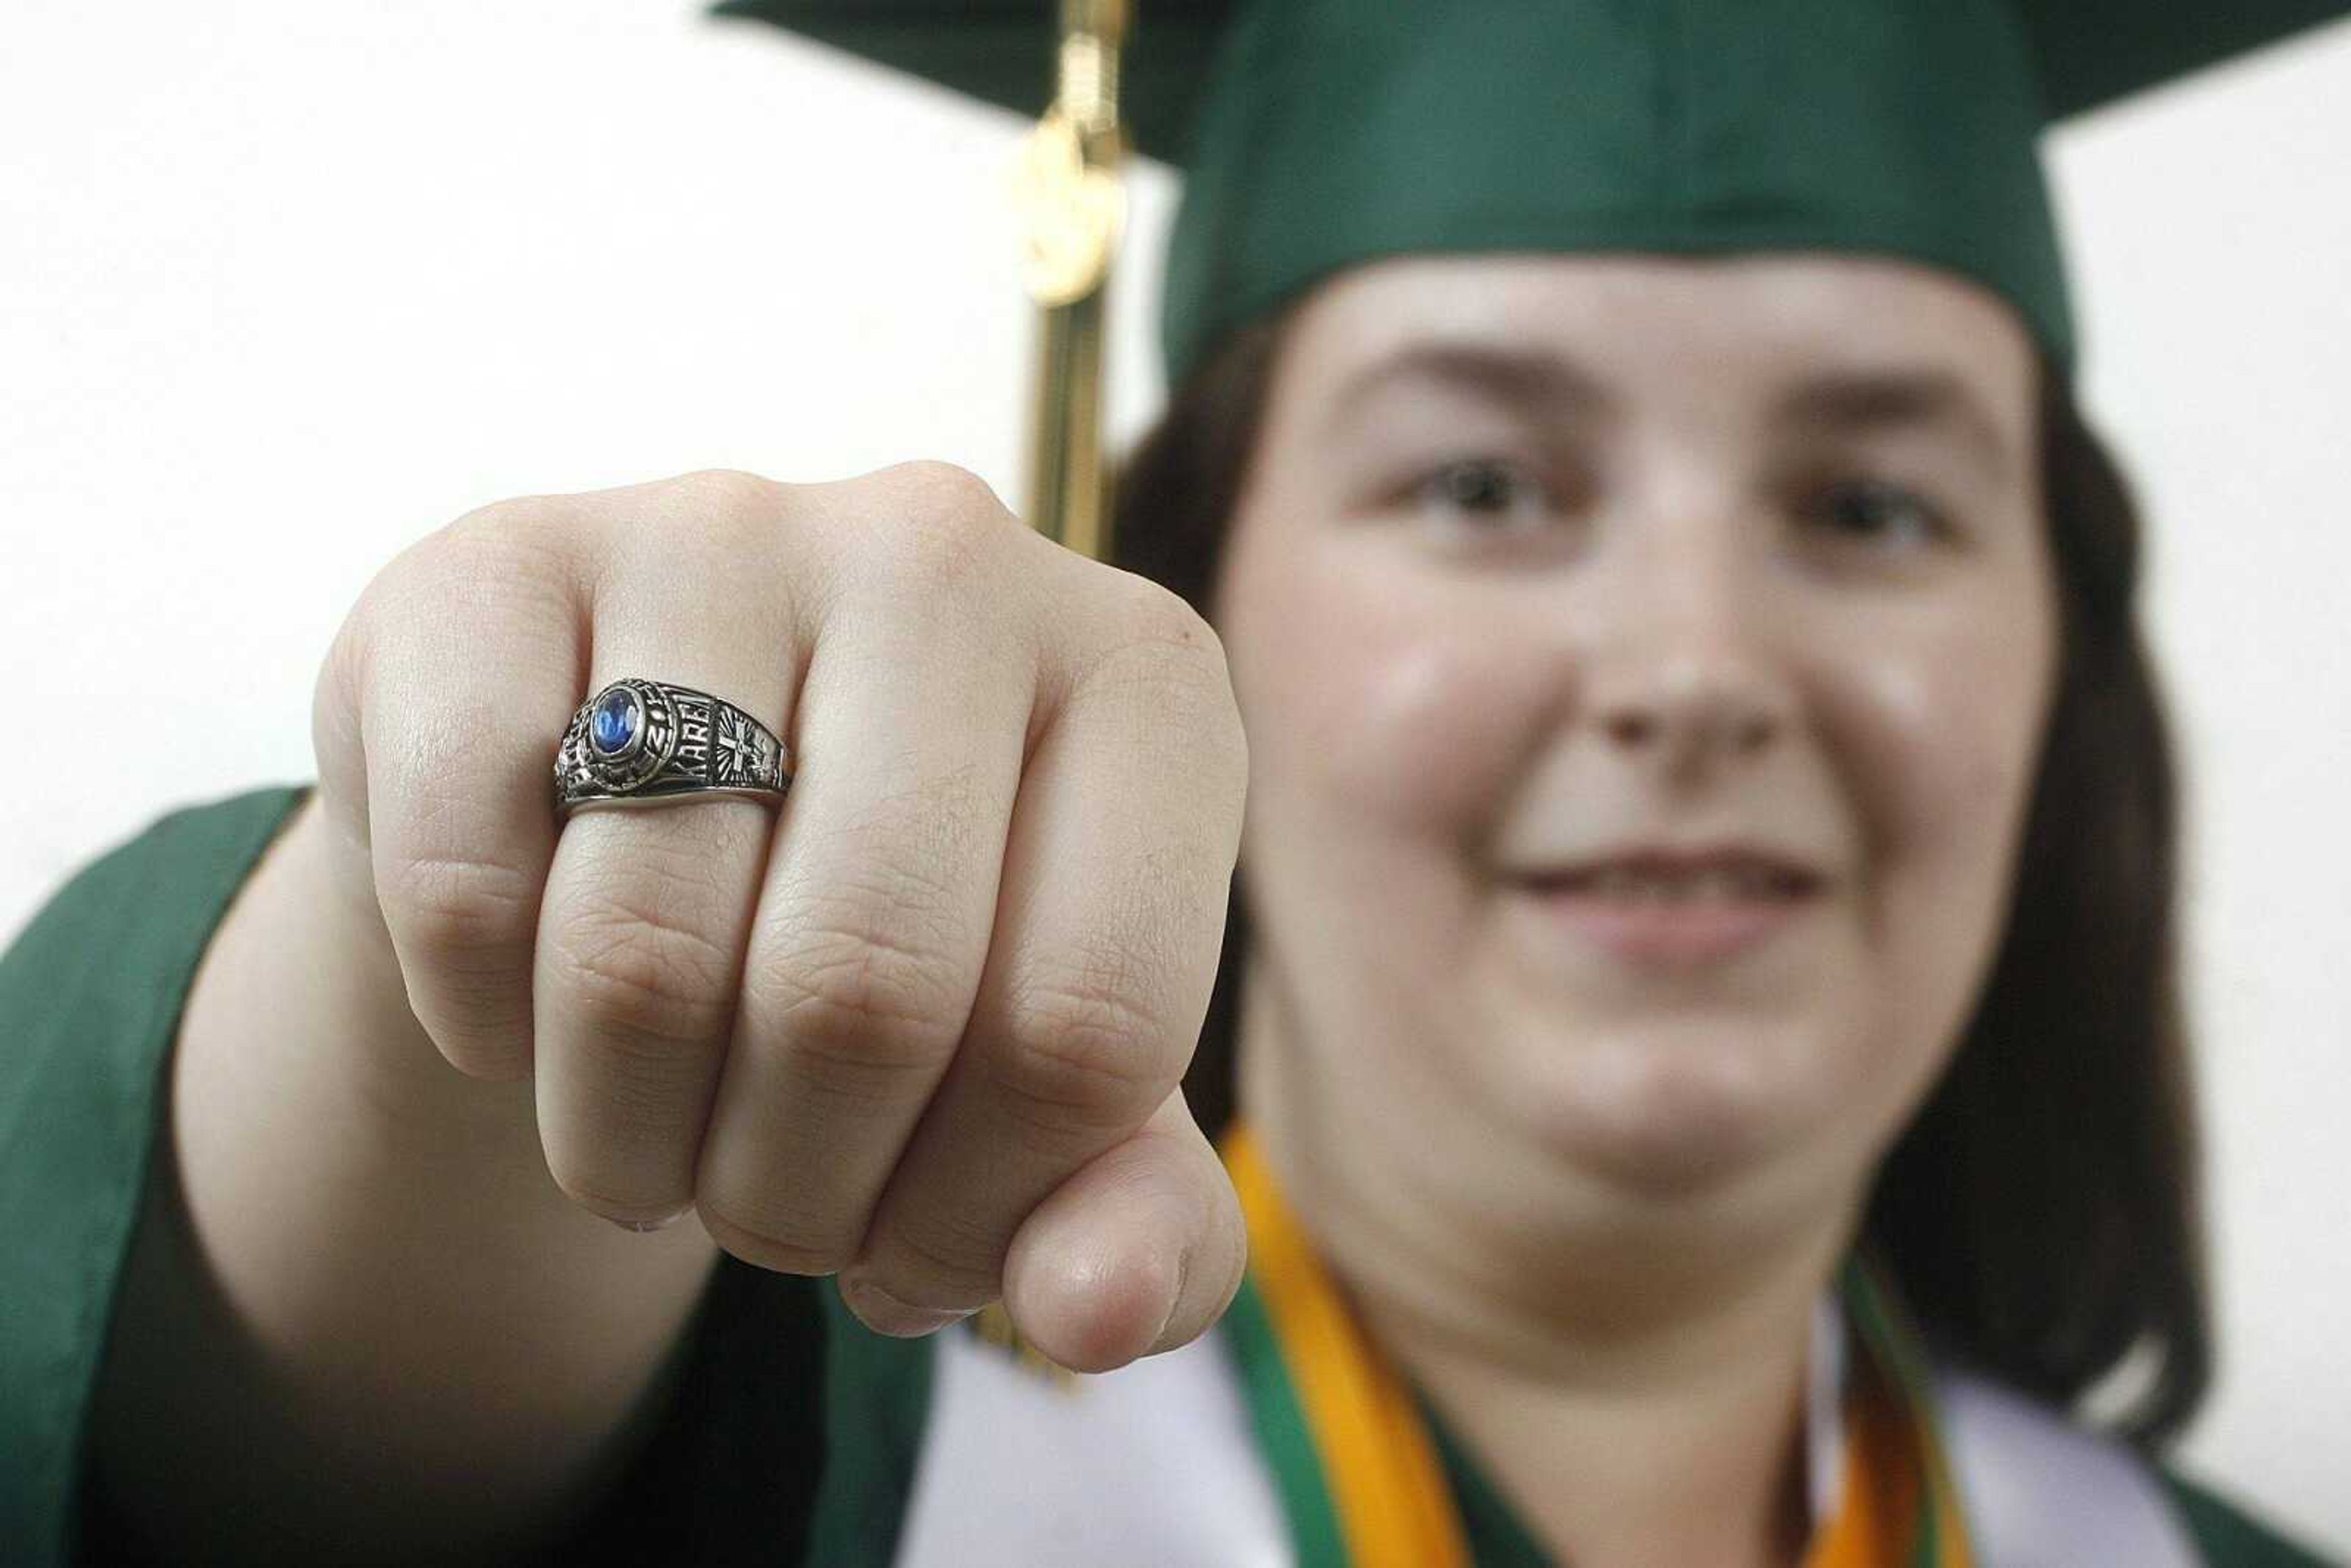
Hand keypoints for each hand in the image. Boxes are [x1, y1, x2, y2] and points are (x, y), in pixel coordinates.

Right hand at [310, 465, 1249, 1371]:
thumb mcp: (1051, 1095)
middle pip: (863, 996)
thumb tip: (1093, 1316)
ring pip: (642, 957)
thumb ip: (1135, 1225)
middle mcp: (951, 557)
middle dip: (792, 1195)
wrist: (642, 793)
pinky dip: (478, 1021)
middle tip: (765, 1208)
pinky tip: (529, 1004)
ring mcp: (719, 531)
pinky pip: (462, 883)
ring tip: (655, 1136)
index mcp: (1145, 683)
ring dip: (626, 1144)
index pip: (1085, 1030)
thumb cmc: (902, 948)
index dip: (976, 1214)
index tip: (910, 1247)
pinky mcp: (497, 560)